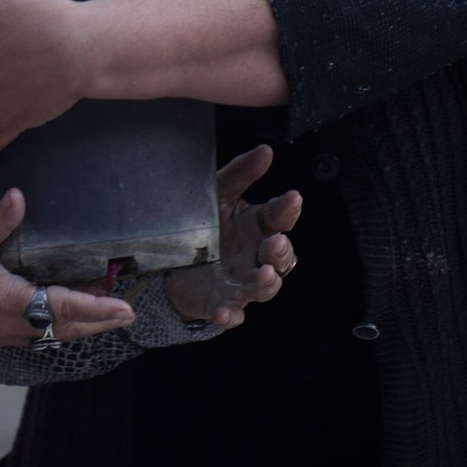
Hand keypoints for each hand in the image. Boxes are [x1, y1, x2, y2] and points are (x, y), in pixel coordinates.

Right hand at [0, 189, 135, 349]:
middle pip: (63, 330)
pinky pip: (27, 336)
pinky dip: (48, 327)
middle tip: (124, 315)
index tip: (123, 309)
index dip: (97, 309)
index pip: (63, 308)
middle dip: (96, 322)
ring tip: (97, 312)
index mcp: (7, 301)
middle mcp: (6, 326)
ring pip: (46, 336)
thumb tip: (19, 197)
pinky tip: (53, 316)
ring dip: (73, 325)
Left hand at [164, 144, 300, 328]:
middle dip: (281, 251)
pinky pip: (232, 313)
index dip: (288, 208)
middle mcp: (255, 255)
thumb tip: (265, 151)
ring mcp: (242, 283)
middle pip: (280, 257)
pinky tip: (224, 312)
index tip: (292, 197)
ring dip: (267, 283)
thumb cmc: (204, 224)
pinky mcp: (223, 304)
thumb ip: (240, 173)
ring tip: (264, 276)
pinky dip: (230, 315)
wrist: (173, 261)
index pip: (280, 217)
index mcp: (257, 225)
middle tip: (275, 242)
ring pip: (264, 287)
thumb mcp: (217, 193)